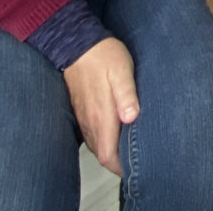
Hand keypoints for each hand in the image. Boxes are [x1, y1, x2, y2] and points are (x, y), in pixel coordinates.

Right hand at [63, 36, 138, 175]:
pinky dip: (102, 139)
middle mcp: (90, 121)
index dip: (120, 167)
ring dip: (109, 151)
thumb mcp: (122, 71)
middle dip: (117, 162)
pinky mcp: (80, 109)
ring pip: (96, 144)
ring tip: (128, 149)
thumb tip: (131, 118)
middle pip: (102, 154)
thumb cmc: (103, 55)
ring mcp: (83, 116)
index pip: (107, 155)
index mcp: (101, 115)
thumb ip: (127, 95)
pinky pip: (91, 133)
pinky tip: (114, 132)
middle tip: (136, 160)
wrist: (76, 43)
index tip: (134, 168)